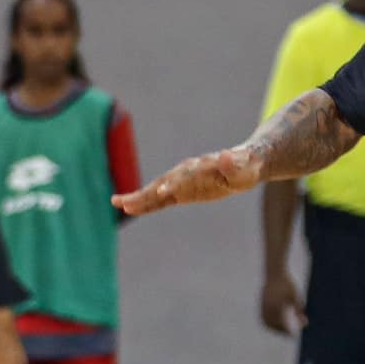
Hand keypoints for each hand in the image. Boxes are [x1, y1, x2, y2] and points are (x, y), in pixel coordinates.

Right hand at [114, 146, 261, 217]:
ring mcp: (181, 181)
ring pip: (156, 190)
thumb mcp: (246, 166)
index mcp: (202, 167)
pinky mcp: (180, 191)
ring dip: (139, 198)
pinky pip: (160, 199)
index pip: (186, 177)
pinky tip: (127, 208)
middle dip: (146, 193)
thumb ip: (234, 163)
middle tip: (126, 203)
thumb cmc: (247, 166)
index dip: (175, 185)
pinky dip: (145, 203)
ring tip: (118, 203)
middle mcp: (187, 172)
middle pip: (163, 183)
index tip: (163, 192)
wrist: (244, 162)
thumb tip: (226, 155)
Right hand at [260, 273, 304, 334]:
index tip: (295, 334)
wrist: (274, 272)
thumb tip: (304, 323)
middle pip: (273, 326)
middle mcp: (268, 308)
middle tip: (289, 334)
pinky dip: (269, 323)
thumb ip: (298, 311)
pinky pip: (263, 317)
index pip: (283, 325)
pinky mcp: (261, 304)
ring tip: (282, 330)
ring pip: (266, 323)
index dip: (289, 331)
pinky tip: (276, 323)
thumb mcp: (296, 297)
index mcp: (277, 307)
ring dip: (273, 328)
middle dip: (281, 331)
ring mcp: (263, 306)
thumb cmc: (288, 284)